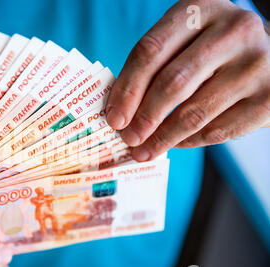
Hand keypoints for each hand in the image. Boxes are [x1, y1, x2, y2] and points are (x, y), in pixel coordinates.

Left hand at [106, 0, 269, 160]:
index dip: (127, 89)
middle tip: (127, 138)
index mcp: (200, 10)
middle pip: (173, 82)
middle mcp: (234, 30)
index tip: (113, 118)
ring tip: (143, 151)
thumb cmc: (212, 52)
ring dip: (162, 138)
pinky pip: (218, 130)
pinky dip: (189, 142)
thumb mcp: (184, 43)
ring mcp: (256, 63)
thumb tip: (118, 112)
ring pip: (195, 112)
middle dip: (143, 118)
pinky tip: (174, 144)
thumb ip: (153, 67)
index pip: (150, 51)